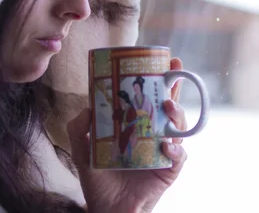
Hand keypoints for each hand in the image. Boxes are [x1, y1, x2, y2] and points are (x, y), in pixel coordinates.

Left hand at [68, 58, 188, 212]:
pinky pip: (179, 157)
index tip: (162, 61)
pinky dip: (176, 150)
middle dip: (175, 87)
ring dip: (176, 114)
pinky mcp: (168, 171)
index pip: (149, 99)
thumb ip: (79, 128)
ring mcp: (163, 153)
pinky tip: (168, 146)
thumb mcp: (83, 152)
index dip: (158, 80)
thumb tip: (89, 106)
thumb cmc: (99, 182)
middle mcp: (153, 136)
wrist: (108, 211)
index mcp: (137, 128)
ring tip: (167, 106)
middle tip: (175, 71)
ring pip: (178, 128)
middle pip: (169, 107)